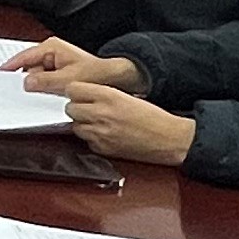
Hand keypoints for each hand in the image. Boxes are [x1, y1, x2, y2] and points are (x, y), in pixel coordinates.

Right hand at [8, 41, 135, 93]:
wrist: (112, 77)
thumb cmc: (95, 73)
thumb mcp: (67, 80)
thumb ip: (45, 81)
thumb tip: (26, 83)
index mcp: (51, 47)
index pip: (24, 57)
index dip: (10, 67)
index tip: (0, 75)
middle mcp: (50, 52)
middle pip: (29, 68)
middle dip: (31, 81)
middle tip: (32, 92)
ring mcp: (53, 61)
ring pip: (36, 76)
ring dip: (41, 86)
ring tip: (52, 93)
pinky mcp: (57, 71)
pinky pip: (44, 80)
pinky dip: (46, 88)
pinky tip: (53, 94)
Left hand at [61, 85, 194, 164]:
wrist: (168, 139)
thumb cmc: (153, 117)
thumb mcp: (126, 95)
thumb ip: (102, 94)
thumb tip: (82, 94)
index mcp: (108, 96)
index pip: (72, 89)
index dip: (76, 92)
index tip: (80, 95)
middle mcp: (101, 113)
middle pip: (70, 108)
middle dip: (78, 108)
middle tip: (90, 110)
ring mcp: (100, 133)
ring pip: (75, 126)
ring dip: (83, 124)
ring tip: (99, 123)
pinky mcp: (102, 149)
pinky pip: (86, 141)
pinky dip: (92, 138)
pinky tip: (106, 135)